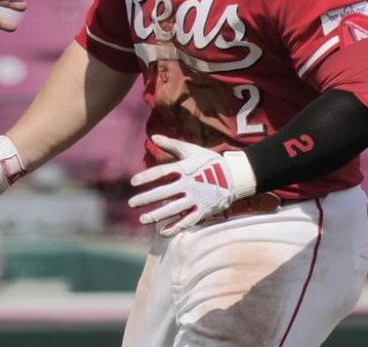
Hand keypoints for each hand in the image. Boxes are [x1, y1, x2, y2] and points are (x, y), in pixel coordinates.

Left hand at [128, 135, 256, 235]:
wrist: (236, 176)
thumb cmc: (210, 162)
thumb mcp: (192, 151)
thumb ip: (172, 145)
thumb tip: (153, 137)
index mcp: (184, 168)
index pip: (161, 172)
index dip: (146, 177)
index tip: (133, 182)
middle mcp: (189, 184)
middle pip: (163, 192)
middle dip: (146, 198)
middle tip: (131, 204)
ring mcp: (196, 199)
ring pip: (173, 209)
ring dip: (157, 215)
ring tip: (142, 219)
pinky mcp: (204, 211)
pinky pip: (188, 221)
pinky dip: (175, 227)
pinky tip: (162, 232)